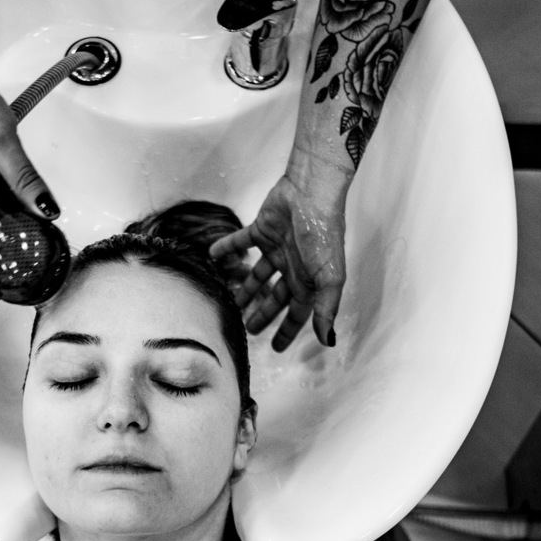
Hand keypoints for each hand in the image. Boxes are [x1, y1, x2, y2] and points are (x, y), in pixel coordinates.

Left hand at [210, 172, 347, 351]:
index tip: (276, 347)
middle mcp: (293, 267)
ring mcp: (277, 248)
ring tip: (230, 302)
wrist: (311, 194)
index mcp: (309, 280)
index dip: (287, 330)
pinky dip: (226, 249)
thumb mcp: (329, 277)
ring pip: (256, 274)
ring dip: (244, 288)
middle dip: (263, 313)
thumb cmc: (323, 235)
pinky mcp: (261, 230)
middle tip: (248, 329)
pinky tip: (212, 256)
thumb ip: (326, 309)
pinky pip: (240, 242)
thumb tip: (329, 341)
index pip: (297, 313)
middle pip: (274, 297)